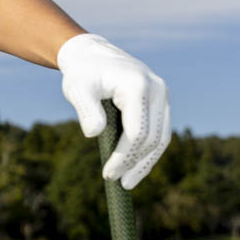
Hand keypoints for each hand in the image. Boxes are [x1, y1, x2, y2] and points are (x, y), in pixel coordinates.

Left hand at [57, 32, 170, 188]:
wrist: (94, 56)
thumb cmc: (83, 74)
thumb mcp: (77, 88)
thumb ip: (86, 109)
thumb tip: (94, 134)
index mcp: (138, 85)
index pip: (137, 131)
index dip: (124, 157)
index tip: (108, 174)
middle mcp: (157, 90)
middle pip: (153, 138)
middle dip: (135, 163)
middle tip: (118, 183)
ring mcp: (162, 96)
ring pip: (162, 138)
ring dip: (146, 163)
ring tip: (128, 182)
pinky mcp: (161, 103)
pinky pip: (160, 133)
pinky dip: (149, 152)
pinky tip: (135, 168)